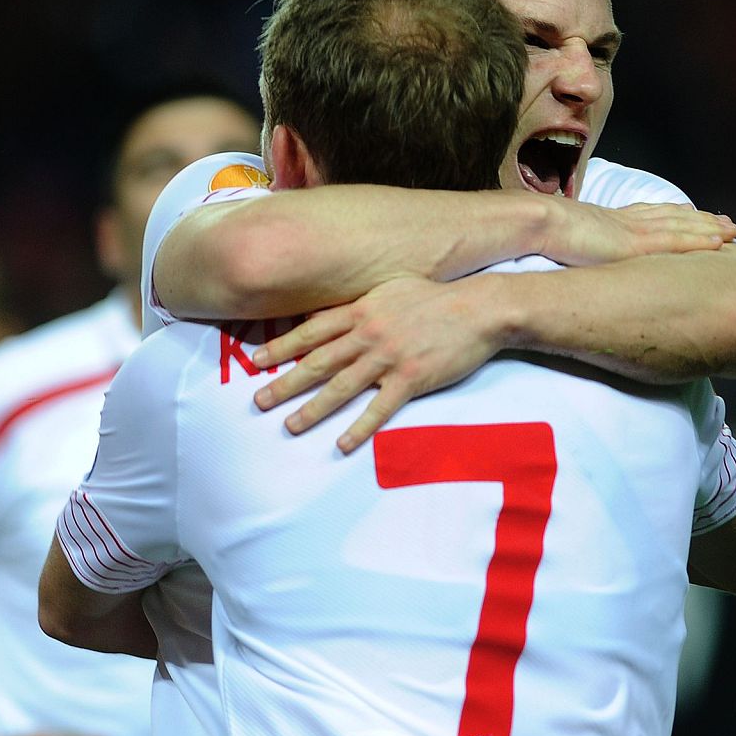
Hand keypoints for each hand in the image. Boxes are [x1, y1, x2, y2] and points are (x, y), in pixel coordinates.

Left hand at [250, 275, 503, 452]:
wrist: (478, 309)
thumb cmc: (434, 298)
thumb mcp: (389, 291)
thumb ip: (357, 306)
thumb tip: (326, 315)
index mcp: (361, 311)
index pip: (311, 331)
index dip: (282, 347)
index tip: (257, 361)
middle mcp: (368, 334)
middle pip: (318, 362)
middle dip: (285, 383)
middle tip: (259, 401)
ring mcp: (389, 357)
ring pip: (342, 387)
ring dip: (313, 409)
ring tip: (290, 426)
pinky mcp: (411, 378)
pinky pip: (379, 408)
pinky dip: (359, 428)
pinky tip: (342, 444)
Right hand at [546, 201, 735, 265]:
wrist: (537, 223)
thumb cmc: (539, 232)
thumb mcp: (558, 238)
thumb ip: (570, 245)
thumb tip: (565, 253)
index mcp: (608, 220)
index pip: (646, 214)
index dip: (669, 214)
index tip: (687, 212)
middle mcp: (626, 221)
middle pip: (670, 216)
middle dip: (698, 219)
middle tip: (722, 220)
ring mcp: (634, 231)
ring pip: (681, 226)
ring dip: (708, 227)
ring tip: (732, 229)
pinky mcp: (637, 244)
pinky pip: (677, 241)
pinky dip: (700, 240)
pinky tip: (720, 242)